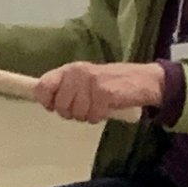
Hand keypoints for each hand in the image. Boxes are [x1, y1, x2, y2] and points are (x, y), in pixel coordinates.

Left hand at [36, 61, 163, 123]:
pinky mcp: (104, 92)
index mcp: (69, 69)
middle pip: (60, 105)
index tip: (53, 107)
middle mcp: (77, 73)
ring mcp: (90, 82)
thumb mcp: (83, 81)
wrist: (144, 80)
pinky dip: (99, 116)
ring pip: (76, 113)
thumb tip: (46, 102)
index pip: (42, 86)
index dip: (46, 101)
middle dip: (71, 113)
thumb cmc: (110, 83)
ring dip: (87, 115)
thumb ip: (65, 88)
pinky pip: (93, 115)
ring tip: (97, 107)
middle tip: (85, 108)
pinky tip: (107, 108)